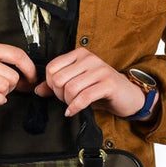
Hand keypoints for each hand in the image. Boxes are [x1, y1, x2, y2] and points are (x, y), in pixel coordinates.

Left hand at [34, 48, 156, 118]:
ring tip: (72, 105)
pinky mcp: (108, 84)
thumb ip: (56, 85)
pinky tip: (73, 112)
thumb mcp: (78, 83)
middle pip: (58, 79)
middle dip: (58, 95)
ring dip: (67, 102)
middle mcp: (89, 58)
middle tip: (66, 100)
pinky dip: (75, 107)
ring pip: (70, 88)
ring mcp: (99, 70)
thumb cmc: (102, 89)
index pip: (51, 67)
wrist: (128, 96)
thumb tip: (37, 90)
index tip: (58, 92)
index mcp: (79, 54)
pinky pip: (84, 97)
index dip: (50, 84)